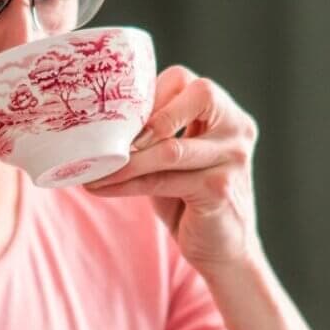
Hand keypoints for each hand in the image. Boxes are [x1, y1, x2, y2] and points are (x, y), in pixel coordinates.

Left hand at [85, 65, 260, 273]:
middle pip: (196, 95)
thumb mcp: (177, 157)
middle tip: (110, 139)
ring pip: (170, 148)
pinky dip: (127, 184)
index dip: (150, 94)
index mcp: (227, 114)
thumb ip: (156, 134)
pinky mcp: (219, 190)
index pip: (187, 81)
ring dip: (125, 160)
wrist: (223, 248)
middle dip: (148, 117)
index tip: (119, 118)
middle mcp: (237, 129)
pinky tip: (102, 187)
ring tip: (92, 168)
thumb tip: (99, 121)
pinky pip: (162, 180)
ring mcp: (232, 159)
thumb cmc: (192, 198)